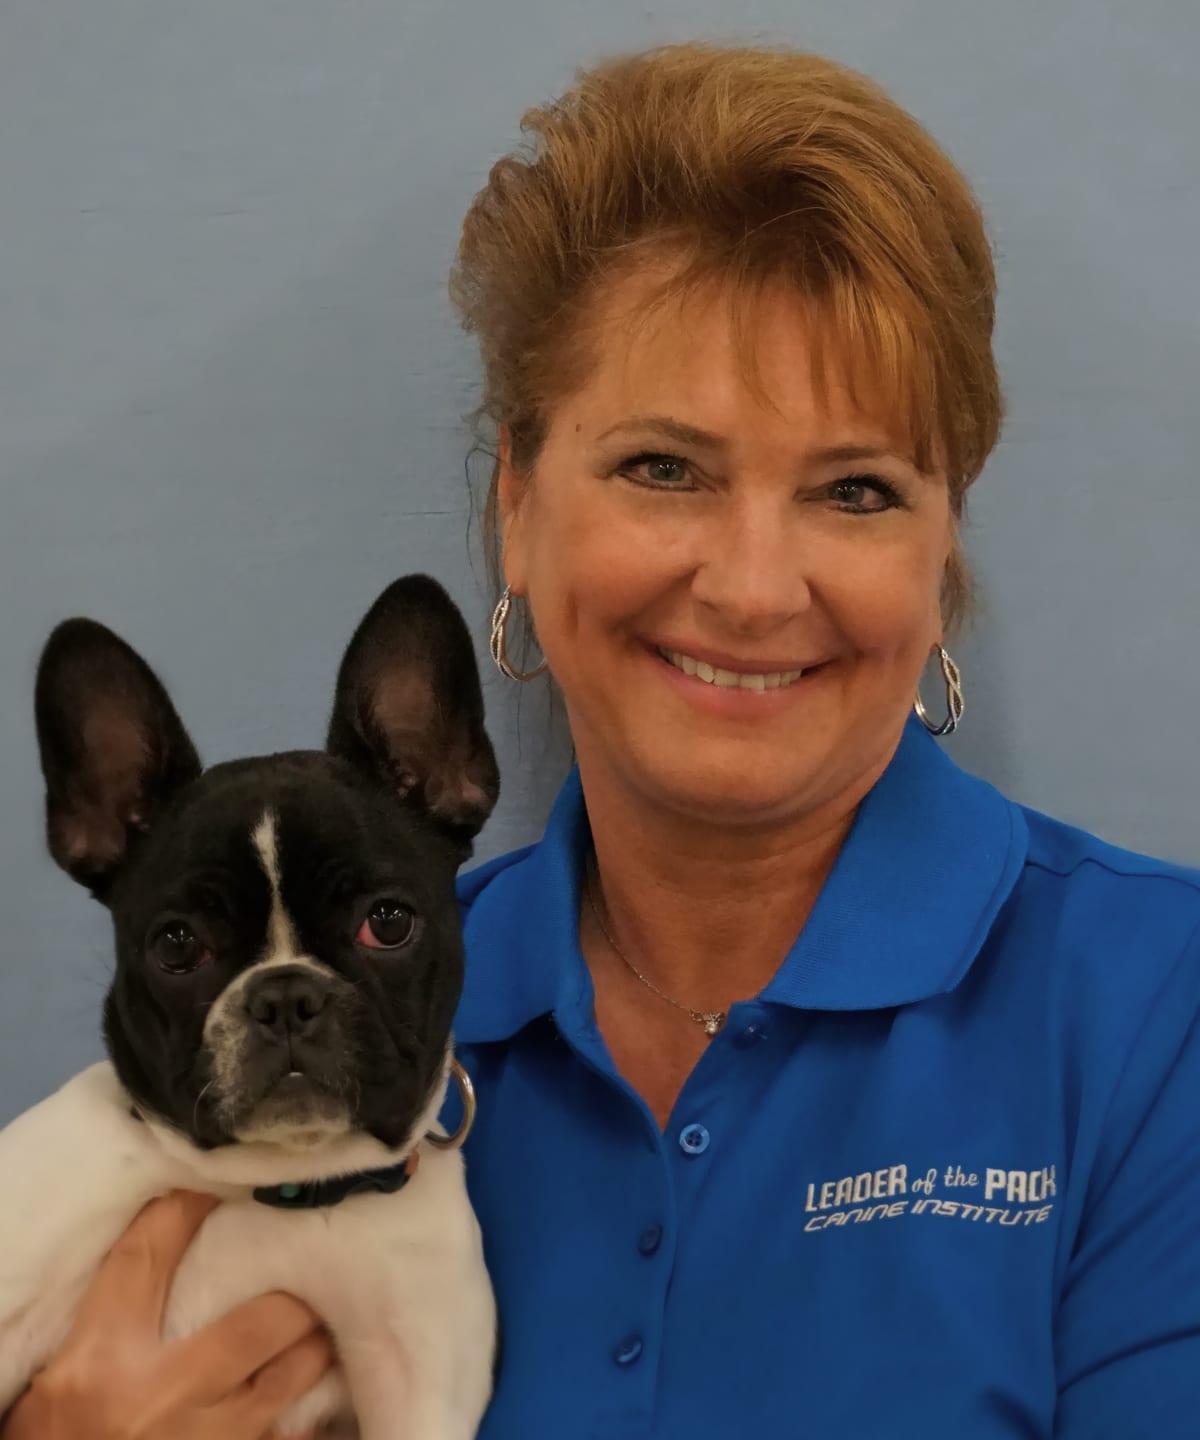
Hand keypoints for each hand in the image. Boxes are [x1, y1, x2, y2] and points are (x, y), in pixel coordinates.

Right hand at [1, 1190, 333, 1439]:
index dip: (182, 1214)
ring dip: (311, 1350)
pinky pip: (293, 1439)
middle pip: (253, 1327)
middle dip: (289, 1301)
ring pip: (287, 1381)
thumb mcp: (61, 1374)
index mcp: (102, 1362)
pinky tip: (321, 1398)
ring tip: (320, 1326)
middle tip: (308, 1272)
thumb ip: (109, 1316)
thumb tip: (166, 1233)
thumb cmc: (58, 1437)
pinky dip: (311, 1419)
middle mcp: (161, 1399)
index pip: (146, 1261)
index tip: (211, 1188)